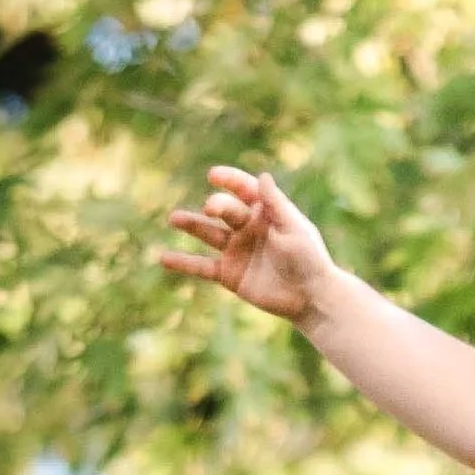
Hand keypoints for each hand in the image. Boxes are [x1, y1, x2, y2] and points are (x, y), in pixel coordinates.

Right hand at [159, 165, 340, 329]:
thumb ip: (275, 204)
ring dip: (191, 224)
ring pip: (208, 233)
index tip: (214, 175)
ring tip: (173, 218)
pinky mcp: (229, 274)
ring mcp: (236, 250)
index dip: (229, 180)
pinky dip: (183, 263)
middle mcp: (247, 227)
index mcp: (265, 212)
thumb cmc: (308, 260)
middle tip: (211, 209)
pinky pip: (202, 267)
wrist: (311, 298)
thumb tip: (262, 175)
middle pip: (225, 210)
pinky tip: (164, 258)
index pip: (243, 189)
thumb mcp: (294, 229)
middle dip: (216, 206)